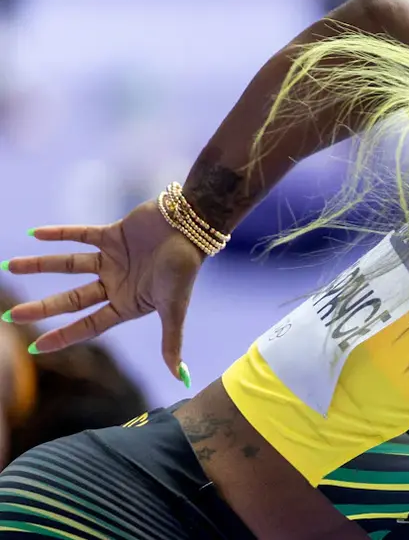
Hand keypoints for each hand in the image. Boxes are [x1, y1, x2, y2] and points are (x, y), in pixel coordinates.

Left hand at [3, 200, 203, 385]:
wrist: (192, 228)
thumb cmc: (185, 270)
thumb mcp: (175, 310)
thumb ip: (172, 342)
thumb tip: (181, 378)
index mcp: (128, 305)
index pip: (89, 325)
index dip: (63, 336)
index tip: (36, 347)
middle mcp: (117, 284)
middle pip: (71, 299)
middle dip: (42, 307)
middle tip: (11, 315)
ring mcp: (113, 259)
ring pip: (68, 265)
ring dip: (40, 265)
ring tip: (10, 266)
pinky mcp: (112, 234)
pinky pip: (80, 235)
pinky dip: (58, 233)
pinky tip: (33, 234)